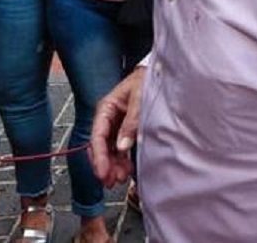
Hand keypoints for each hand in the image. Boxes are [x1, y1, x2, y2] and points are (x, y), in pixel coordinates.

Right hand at [89, 66, 146, 187]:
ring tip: (120, 179)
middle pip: (101, 146)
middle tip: (112, 182)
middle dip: (105, 165)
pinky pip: (120, 149)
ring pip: (110, 150)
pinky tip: (126, 170)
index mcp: (106, 108)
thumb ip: (131, 122)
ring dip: (113, 166)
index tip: (103, 173)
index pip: (97, 136)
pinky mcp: (126, 130)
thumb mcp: (139, 98)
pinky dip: (121, 161)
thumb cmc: (146, 81)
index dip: (99, 157)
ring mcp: (117, 125)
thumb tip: (122, 146)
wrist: (159, 73)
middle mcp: (108, 118)